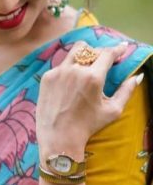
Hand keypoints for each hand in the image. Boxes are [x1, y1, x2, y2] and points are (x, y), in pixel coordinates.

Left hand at [36, 40, 141, 154]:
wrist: (59, 137)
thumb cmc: (88, 126)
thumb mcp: (112, 110)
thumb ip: (126, 91)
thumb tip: (138, 76)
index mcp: (93, 77)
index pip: (107, 53)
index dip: (117, 49)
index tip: (123, 47)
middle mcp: (75, 70)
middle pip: (90, 49)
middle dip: (100, 52)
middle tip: (104, 61)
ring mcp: (58, 72)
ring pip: (74, 52)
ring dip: (84, 54)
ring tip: (87, 66)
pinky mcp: (47, 77)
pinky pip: (61, 65)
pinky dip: (69, 68)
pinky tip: (71, 81)